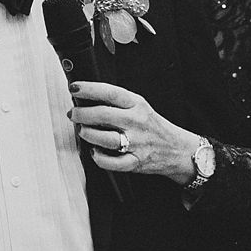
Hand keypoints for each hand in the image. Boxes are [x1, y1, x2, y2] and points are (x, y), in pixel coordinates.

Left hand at [67, 80, 200, 185]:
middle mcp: (136, 122)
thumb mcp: (139, 106)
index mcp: (137, 104)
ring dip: (88, 134)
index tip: (74, 88)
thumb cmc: (152, 125)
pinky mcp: (136, 162)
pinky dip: (99, 157)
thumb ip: (117, 102)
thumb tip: (85, 97)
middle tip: (73, 113)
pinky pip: (112, 162)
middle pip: (103, 115)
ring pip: (104, 139)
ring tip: (83, 131)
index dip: (89, 89)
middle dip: (81, 113)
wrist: (177, 149)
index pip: (110, 92)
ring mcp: (136, 143)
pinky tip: (94, 151)